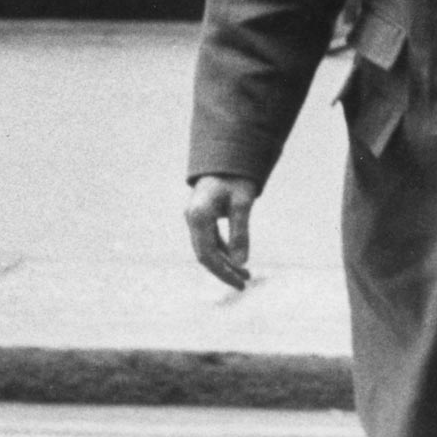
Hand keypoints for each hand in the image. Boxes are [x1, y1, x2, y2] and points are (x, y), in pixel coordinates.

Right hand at [185, 174, 258, 289]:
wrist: (227, 153)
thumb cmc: (236, 176)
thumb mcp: (242, 203)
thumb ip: (240, 232)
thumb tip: (241, 263)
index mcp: (198, 215)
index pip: (207, 254)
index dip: (223, 272)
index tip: (241, 282)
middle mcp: (192, 218)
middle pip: (205, 254)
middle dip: (224, 270)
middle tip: (245, 282)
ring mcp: (195, 217)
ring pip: (207, 248)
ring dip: (224, 262)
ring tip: (245, 273)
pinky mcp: (201, 216)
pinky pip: (209, 239)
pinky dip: (222, 250)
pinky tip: (236, 258)